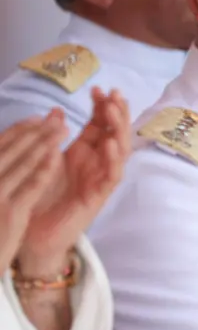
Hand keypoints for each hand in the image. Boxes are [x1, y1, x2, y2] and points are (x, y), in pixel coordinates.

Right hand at [0, 116, 62, 269]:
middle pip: (10, 150)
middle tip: (54, 116)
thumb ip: (2, 172)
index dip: (19, 131)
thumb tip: (20, 151)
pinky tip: (56, 156)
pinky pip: (29, 186)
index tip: (36, 118)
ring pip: (21, 164)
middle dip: (33, 131)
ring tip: (60, 127)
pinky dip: (42, 169)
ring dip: (42, 143)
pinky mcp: (10, 212)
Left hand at [19, 88, 130, 275]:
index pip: (100, 124)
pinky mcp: (99, 196)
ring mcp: (100, 179)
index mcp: (84, 152)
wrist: (34, 235)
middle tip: (115, 94)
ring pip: (120, 151)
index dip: (102, 106)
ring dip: (119, 130)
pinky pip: (112, 176)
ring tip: (114, 111)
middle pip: (115, 133)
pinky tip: (111, 143)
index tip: (98, 89)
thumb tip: (55, 110)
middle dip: (117, 113)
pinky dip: (114, 159)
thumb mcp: (44, 160)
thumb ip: (52, 137)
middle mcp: (96, 163)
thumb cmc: (39, 198)